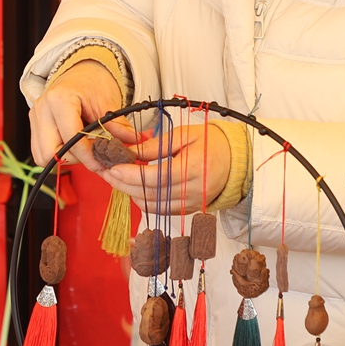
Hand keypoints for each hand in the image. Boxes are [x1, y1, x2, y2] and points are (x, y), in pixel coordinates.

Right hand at [30, 61, 126, 170]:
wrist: (82, 72)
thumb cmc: (92, 83)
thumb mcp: (107, 102)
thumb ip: (118, 125)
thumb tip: (132, 141)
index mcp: (59, 99)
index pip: (70, 138)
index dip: (87, 155)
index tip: (102, 163)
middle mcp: (42, 109)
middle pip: (50, 153)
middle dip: (73, 159)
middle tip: (92, 155)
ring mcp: (35, 118)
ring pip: (42, 156)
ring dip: (64, 158)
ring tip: (84, 149)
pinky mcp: (35, 126)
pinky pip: (40, 152)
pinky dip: (58, 155)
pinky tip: (74, 147)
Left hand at [102, 121, 231, 214]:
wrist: (237, 161)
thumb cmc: (213, 144)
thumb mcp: (185, 135)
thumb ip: (157, 145)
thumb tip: (131, 151)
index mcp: (194, 168)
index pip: (154, 177)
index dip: (130, 175)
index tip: (112, 168)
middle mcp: (193, 190)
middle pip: (150, 194)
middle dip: (124, 185)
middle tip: (107, 174)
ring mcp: (191, 203)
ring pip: (153, 206)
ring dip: (131, 195)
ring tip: (118, 180)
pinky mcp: (189, 210)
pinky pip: (161, 211)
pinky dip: (145, 202)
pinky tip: (135, 189)